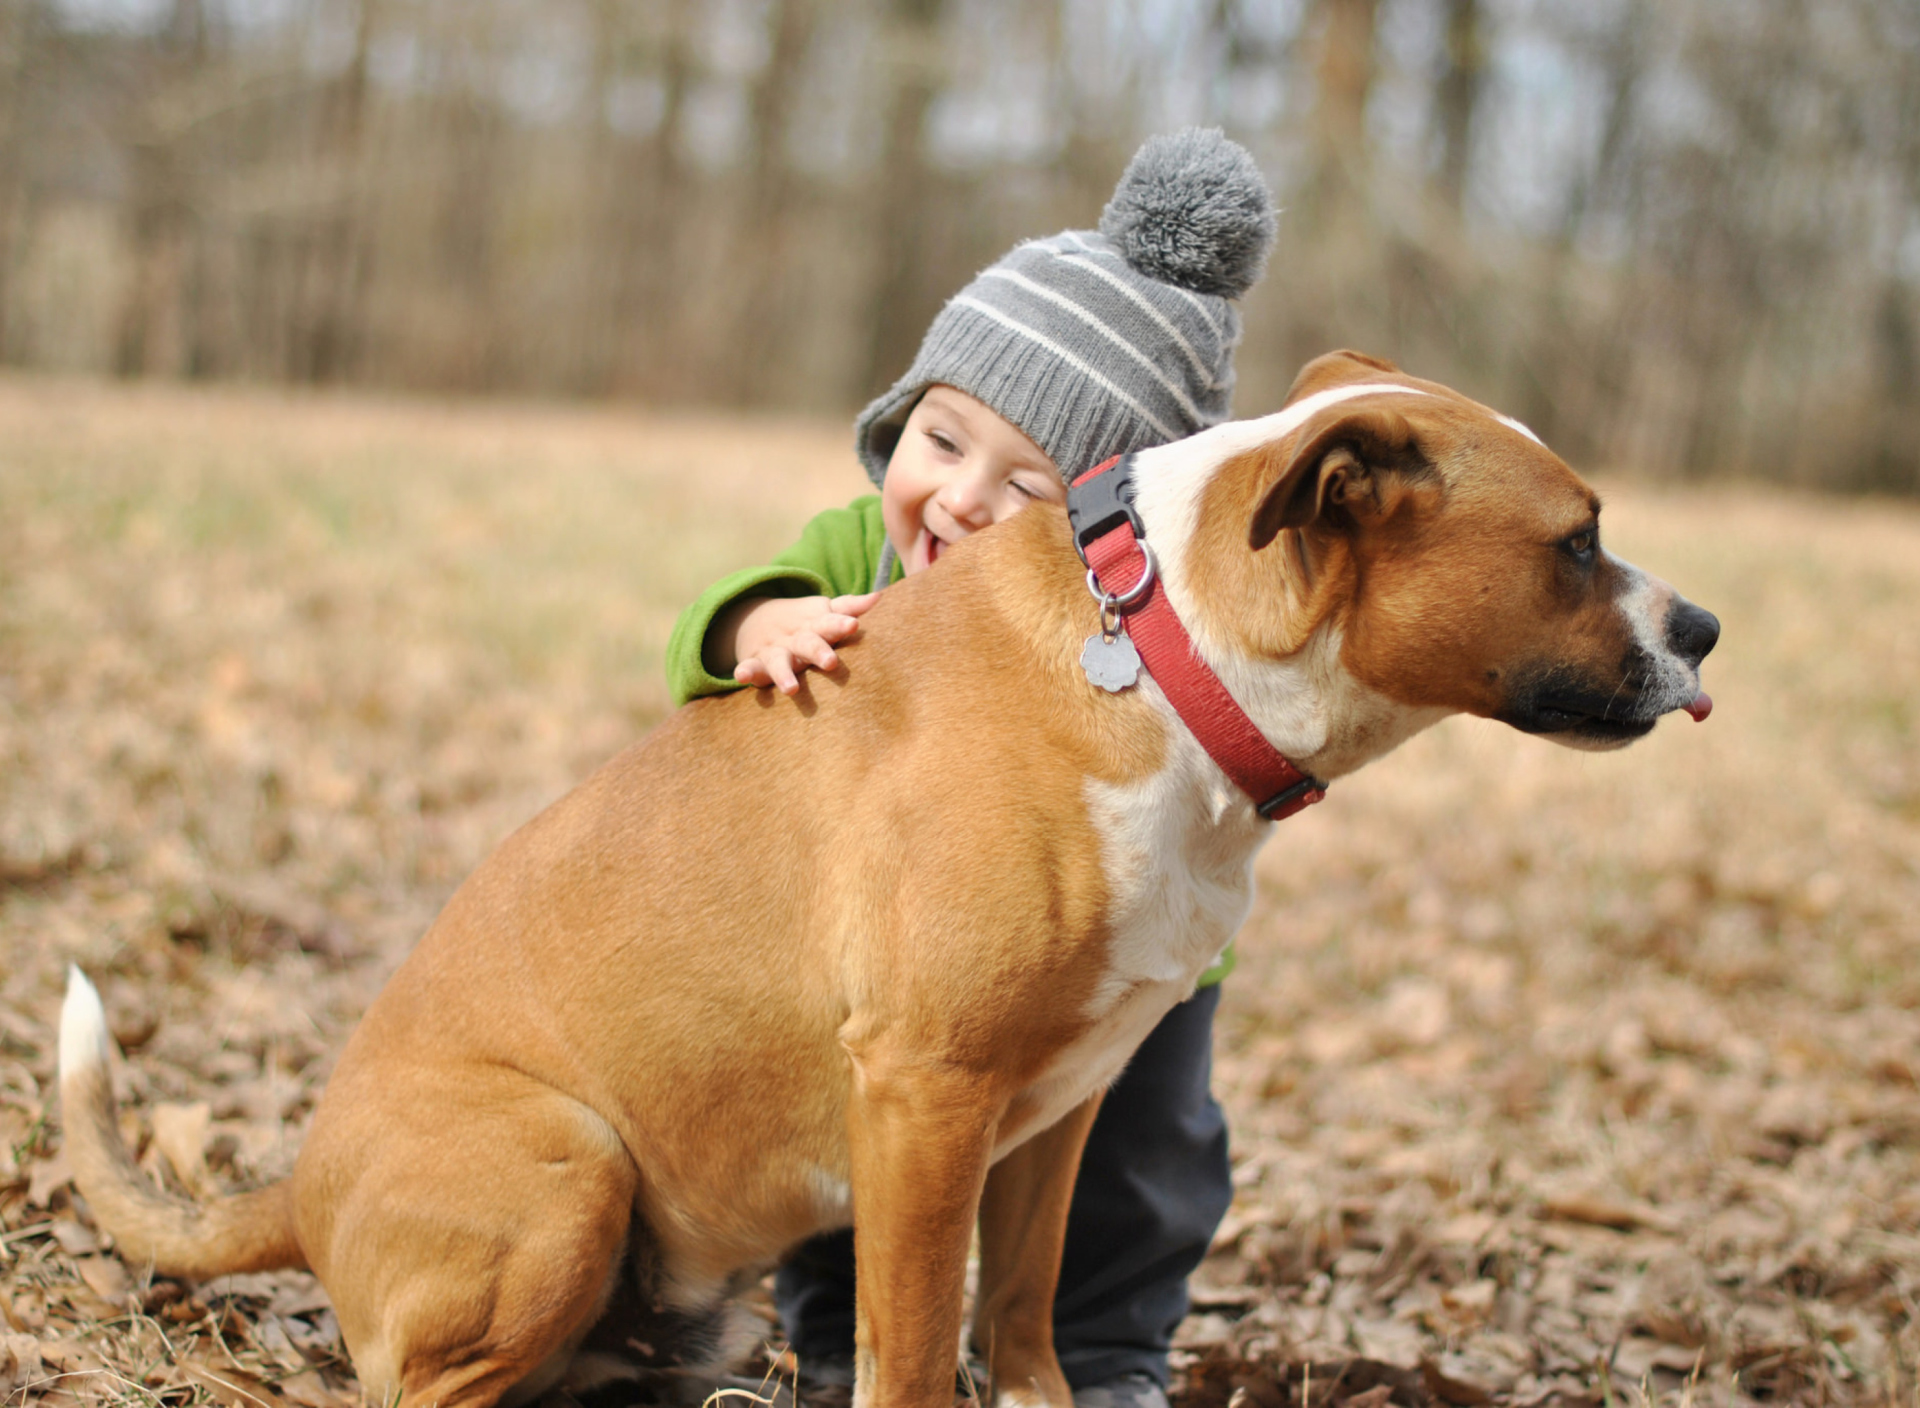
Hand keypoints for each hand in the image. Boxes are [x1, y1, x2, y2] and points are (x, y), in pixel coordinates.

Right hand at [711, 592, 879, 694]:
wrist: (757, 619)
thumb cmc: (806, 623)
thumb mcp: (824, 612)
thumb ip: (849, 607)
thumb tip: (879, 597)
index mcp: (816, 625)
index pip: (830, 622)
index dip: (841, 623)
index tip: (853, 625)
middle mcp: (796, 638)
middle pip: (808, 643)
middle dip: (818, 652)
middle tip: (831, 662)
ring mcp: (775, 650)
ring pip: (779, 662)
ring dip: (784, 674)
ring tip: (792, 689)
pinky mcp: (756, 663)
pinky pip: (749, 668)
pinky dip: (745, 672)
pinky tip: (741, 677)